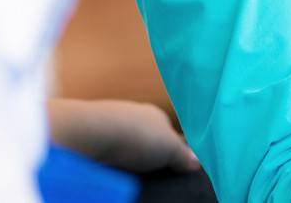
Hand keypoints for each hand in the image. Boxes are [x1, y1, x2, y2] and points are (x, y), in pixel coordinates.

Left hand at [48, 97, 200, 173]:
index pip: (170, 133)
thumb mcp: (170, 148)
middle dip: (151, 152)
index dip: (173, 149)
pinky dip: (115, 159)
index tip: (175, 166)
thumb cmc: (138, 136)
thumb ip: (184, 155)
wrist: (94, 132)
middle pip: (149, 137)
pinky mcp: (97, 136)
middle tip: (155, 173)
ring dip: (131, 156)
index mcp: (157, 115)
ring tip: (135, 174)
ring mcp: (115, 124)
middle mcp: (136, 116)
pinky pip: (112, 149)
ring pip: (129, 143)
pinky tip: (116, 169)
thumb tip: (197, 162)